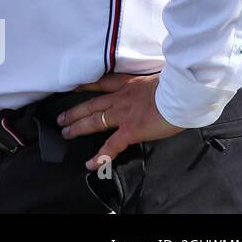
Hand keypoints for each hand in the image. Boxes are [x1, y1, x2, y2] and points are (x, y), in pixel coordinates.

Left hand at [57, 72, 182, 170]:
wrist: (181, 92)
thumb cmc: (177, 83)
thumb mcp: (159, 77)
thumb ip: (151, 84)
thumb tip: (157, 86)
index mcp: (129, 84)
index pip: (102, 83)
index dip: (86, 86)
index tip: (73, 88)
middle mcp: (121, 98)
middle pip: (91, 104)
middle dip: (74, 112)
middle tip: (60, 118)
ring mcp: (123, 114)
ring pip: (94, 121)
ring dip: (77, 127)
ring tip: (65, 133)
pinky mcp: (130, 130)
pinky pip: (111, 146)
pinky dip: (100, 156)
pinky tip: (90, 164)